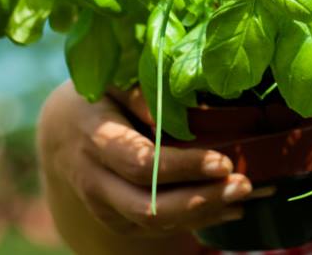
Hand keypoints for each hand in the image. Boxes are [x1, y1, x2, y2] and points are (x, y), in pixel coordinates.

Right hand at [37, 81, 272, 240]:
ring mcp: (102, 205)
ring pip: (151, 223)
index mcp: (97, 139)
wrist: (65, 129)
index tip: (224, 162)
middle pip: (147, 206)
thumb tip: (187, 112)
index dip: (184, 167)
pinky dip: (194, 222)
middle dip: (200, 200)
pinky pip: (154, 229)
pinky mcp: (115, 219)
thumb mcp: (119, 81)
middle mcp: (94, 180)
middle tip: (244, 185)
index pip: (142, 163)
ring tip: (246, 196)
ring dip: (203, 214)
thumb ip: (148, 95)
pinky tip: (230, 209)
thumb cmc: (104, 95)